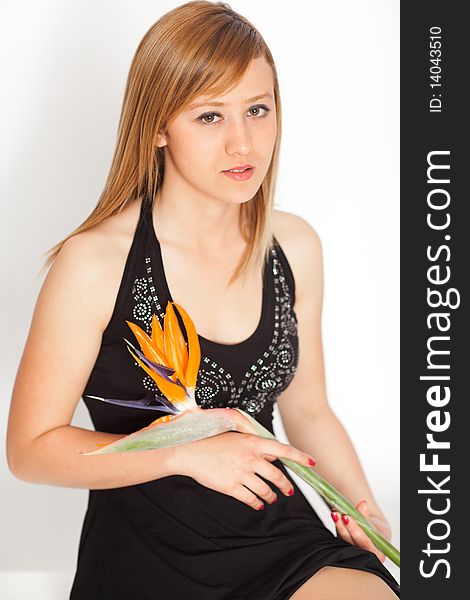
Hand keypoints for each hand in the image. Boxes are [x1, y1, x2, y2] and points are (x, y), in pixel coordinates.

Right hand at [168, 430, 315, 510]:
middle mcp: (250, 458)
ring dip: (271, 497)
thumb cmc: (212, 441)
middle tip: (288, 491)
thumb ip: (255, 444)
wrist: (189, 451)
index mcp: (253, 442)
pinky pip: (251, 499)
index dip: (300, 457)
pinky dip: (257, 503)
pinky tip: (257, 503)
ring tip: (272, 499)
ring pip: (266, 490)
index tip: (312, 463)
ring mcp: (241, 473)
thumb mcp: (236, 436)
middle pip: (277, 476)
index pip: (283, 450)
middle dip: (285, 486)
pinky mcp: (231, 487)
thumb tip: (271, 455)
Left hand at [330, 500, 390, 562]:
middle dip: (343, 527)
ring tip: (334, 513)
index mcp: (378, 554)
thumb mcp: (375, 523)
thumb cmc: (377, 530)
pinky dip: (338, 526)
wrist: (374, 533)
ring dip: (338, 525)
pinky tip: (334, 516)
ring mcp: (354, 553)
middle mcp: (365, 556)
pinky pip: (340, 538)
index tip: (346, 517)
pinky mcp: (345, 548)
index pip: (365, 543)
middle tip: (337, 514)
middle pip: (351, 543)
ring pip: (343, 540)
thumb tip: (363, 504)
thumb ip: (367, 515)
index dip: (355, 530)